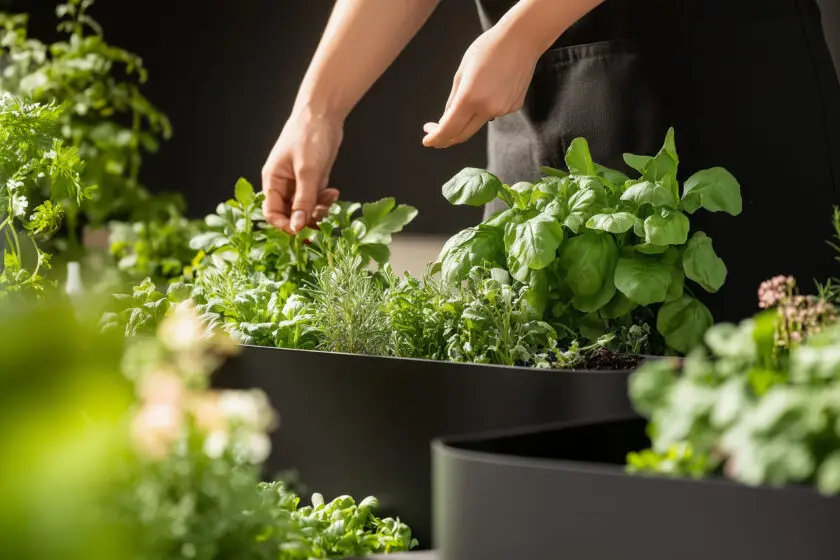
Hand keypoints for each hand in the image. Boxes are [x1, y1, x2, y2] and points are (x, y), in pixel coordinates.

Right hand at [262, 109, 342, 232]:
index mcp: (272, 180)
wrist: (323, 114)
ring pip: (306, 209)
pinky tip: (334, 192)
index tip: (301, 231)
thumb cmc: (308, 135)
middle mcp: (283, 185)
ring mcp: (299, 183)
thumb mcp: (307, 171)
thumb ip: (303, 201)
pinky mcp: (314, 181)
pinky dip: (326, 200)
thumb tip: (297, 227)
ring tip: (330, 198)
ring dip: (319, 210)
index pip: (272, 213)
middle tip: (322, 217)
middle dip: (305, 219)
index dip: (285, 225)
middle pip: (290, 214)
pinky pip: (317, 200)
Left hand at [422, 23, 541, 148]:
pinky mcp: (514, 106)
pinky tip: (491, 85)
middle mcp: (488, 108)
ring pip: (478, 123)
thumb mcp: (462, 72)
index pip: (448, 129)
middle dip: (446, 138)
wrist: (522, 38)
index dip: (435, 138)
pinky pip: (493, 112)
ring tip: (470, 92)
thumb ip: (453, 100)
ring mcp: (503, 109)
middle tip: (435, 132)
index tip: (427, 141)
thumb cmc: (489, 48)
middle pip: (462, 135)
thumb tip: (445, 120)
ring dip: (467, 119)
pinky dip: (485, 107)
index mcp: (470, 98)